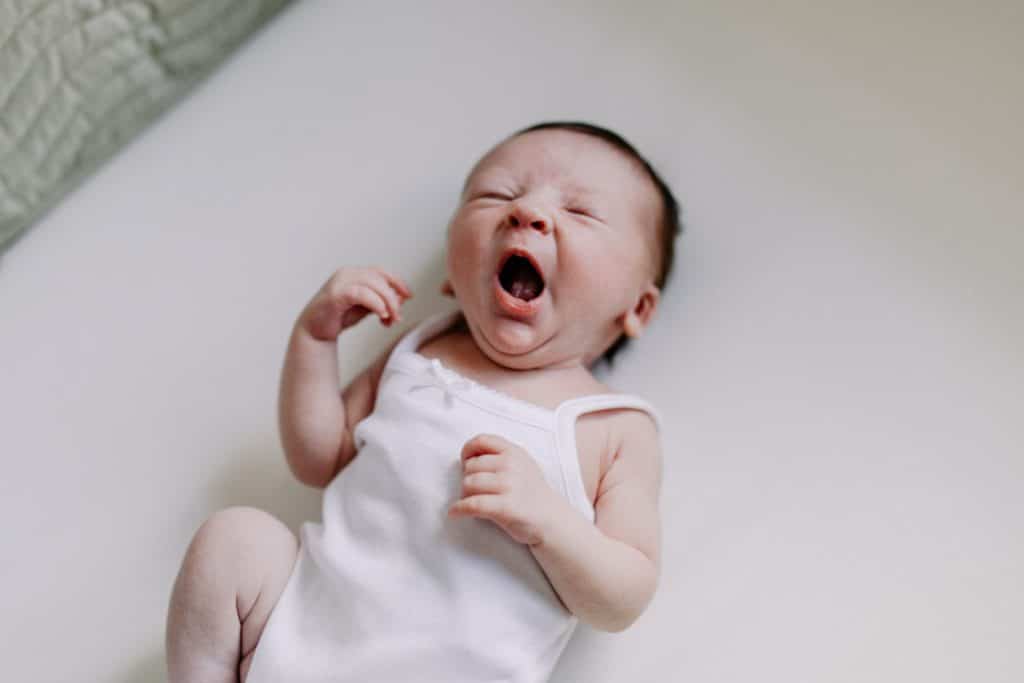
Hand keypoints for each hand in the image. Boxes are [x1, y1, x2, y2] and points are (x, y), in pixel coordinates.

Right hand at [299, 266, 411, 340]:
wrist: (315, 331)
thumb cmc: (340, 317)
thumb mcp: (366, 307)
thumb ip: (381, 300)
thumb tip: (402, 298)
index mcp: (355, 274)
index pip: (382, 272)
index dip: (398, 283)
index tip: (409, 296)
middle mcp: (348, 273)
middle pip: (380, 279)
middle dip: (393, 298)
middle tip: (398, 317)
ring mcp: (340, 282)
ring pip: (373, 285)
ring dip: (387, 303)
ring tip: (390, 319)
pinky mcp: (335, 294)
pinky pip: (361, 294)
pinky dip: (375, 303)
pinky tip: (382, 315)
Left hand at [448, 434, 564, 545]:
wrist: (552, 519)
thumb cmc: (532, 493)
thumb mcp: (522, 464)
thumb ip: (501, 456)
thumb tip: (470, 457)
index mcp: (514, 452)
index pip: (482, 440)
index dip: (467, 450)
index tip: (464, 461)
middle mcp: (511, 465)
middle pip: (471, 466)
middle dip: (466, 478)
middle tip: (472, 490)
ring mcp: (509, 485)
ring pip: (468, 484)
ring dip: (463, 495)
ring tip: (469, 501)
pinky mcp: (505, 507)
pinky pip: (472, 504)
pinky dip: (459, 509)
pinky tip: (456, 512)